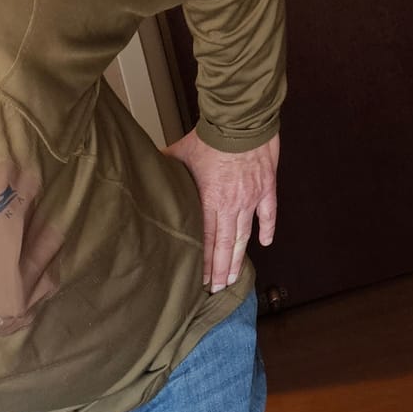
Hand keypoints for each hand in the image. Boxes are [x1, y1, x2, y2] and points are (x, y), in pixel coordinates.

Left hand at [164, 130, 278, 293]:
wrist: (241, 121)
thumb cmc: (209, 137)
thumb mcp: (180, 153)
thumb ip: (165, 168)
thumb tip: (144, 170)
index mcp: (208, 201)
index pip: (203, 240)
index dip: (201, 262)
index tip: (198, 280)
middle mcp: (230, 205)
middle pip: (223, 245)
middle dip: (219, 270)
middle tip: (216, 290)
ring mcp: (250, 199)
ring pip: (243, 237)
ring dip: (238, 259)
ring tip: (234, 278)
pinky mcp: (266, 188)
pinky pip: (268, 214)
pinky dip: (267, 229)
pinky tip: (264, 244)